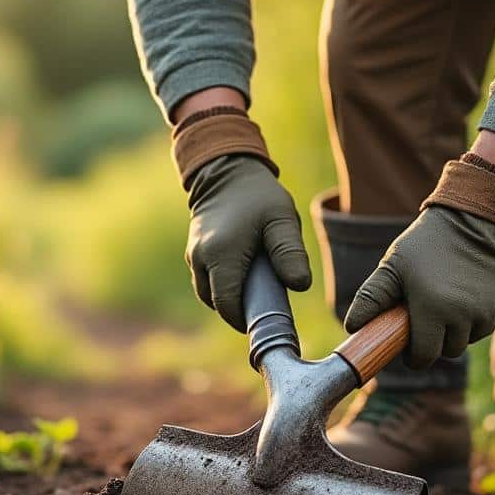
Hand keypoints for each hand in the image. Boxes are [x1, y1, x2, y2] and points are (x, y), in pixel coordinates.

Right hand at [186, 155, 310, 330]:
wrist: (226, 171)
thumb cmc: (258, 195)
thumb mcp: (282, 219)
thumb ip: (290, 252)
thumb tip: (300, 286)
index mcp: (222, 255)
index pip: (228, 305)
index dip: (245, 320)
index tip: (267, 323)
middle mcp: (201, 259)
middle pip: (217, 303)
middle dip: (239, 311)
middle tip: (266, 308)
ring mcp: (194, 256)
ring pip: (209, 294)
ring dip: (230, 298)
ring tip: (257, 290)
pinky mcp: (194, 253)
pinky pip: (206, 281)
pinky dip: (223, 286)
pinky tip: (245, 277)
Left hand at [344, 205, 494, 366]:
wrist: (472, 220)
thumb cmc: (426, 244)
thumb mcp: (393, 266)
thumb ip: (371, 298)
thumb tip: (352, 326)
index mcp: (432, 309)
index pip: (424, 356)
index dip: (414, 357)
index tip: (408, 347)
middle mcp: (462, 315)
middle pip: (447, 352)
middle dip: (434, 343)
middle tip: (424, 320)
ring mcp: (484, 312)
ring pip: (467, 341)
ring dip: (455, 332)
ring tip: (443, 306)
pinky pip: (485, 327)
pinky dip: (474, 321)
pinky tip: (464, 299)